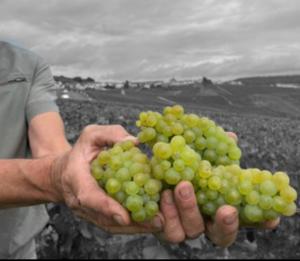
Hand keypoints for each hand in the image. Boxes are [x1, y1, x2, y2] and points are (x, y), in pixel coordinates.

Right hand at [50, 125, 162, 233]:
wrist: (63, 172)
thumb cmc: (80, 151)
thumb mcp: (92, 134)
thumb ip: (111, 134)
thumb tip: (135, 142)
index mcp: (76, 178)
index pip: (90, 196)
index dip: (107, 207)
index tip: (125, 217)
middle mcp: (79, 200)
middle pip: (104, 218)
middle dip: (131, 222)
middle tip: (156, 222)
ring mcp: (87, 212)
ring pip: (110, 225)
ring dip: (135, 227)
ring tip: (158, 223)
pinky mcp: (95, 216)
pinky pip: (112, 225)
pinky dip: (131, 226)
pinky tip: (150, 223)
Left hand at [154, 131, 279, 246]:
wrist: (151, 171)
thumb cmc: (182, 167)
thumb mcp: (199, 156)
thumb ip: (215, 151)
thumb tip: (230, 137)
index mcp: (216, 210)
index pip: (241, 221)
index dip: (256, 224)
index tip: (270, 219)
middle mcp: (202, 223)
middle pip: (218, 235)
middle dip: (223, 222)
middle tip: (226, 208)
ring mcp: (181, 227)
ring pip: (188, 231)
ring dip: (187, 209)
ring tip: (180, 186)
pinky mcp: (160, 225)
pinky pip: (162, 227)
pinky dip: (163, 214)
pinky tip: (162, 194)